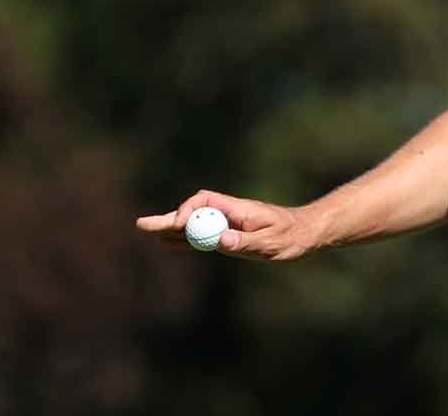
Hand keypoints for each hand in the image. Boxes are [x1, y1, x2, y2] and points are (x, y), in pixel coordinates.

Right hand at [134, 189, 319, 260]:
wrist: (306, 233)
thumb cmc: (292, 236)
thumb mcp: (271, 243)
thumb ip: (245, 243)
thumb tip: (220, 241)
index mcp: (239, 209)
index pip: (205, 203)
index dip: (188, 212)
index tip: (180, 227)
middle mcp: (230, 213)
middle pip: (193, 212)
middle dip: (168, 218)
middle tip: (141, 225)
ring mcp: (229, 223)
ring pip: (195, 224)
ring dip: (172, 228)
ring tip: (148, 231)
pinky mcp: (231, 234)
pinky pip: (203, 236)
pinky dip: (185, 239)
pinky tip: (170, 243)